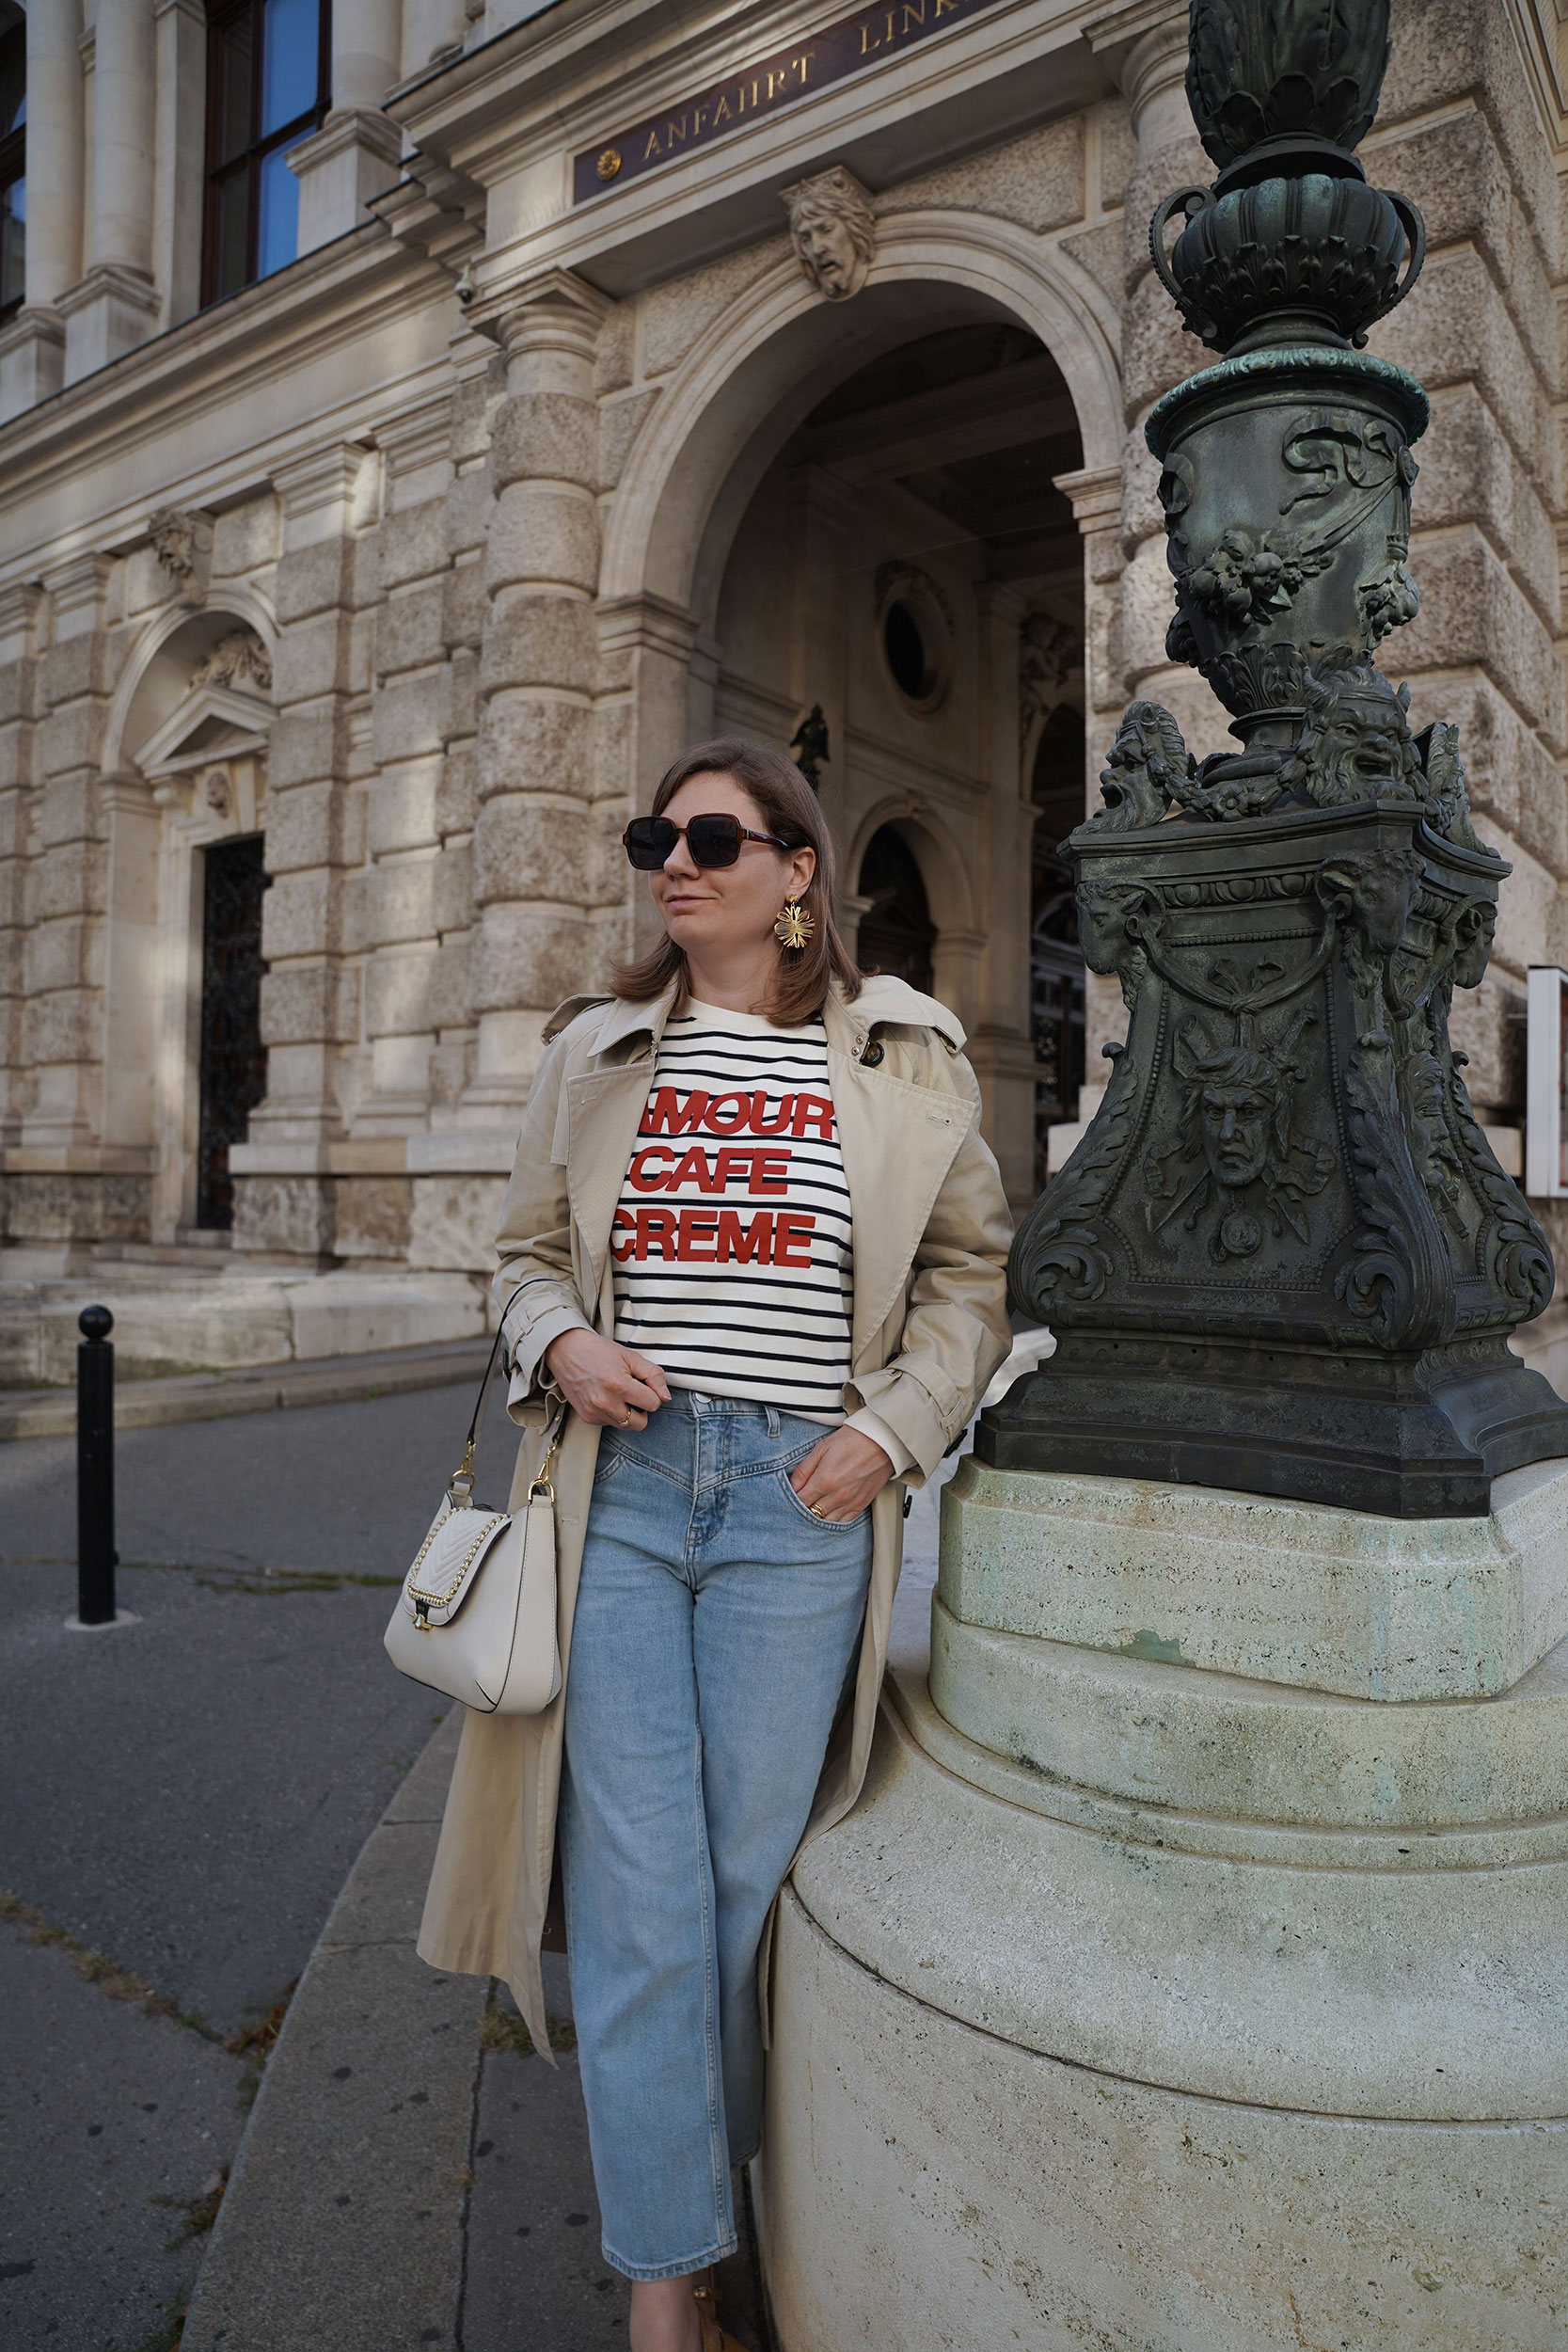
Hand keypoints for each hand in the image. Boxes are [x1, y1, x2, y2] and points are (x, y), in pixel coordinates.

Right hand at [544, 1329, 669, 1428]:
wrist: (565, 1350)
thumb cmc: (598, 1350)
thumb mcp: (630, 1356)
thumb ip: (653, 1375)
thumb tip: (666, 1397)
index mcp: (618, 1385)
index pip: (653, 1404)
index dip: (653, 1394)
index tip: (644, 1384)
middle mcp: (605, 1402)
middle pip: (641, 1423)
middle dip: (642, 1409)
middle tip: (634, 1392)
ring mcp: (594, 1412)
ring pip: (626, 1426)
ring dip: (628, 1413)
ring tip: (619, 1394)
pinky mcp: (586, 1417)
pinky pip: (610, 1424)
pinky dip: (613, 1414)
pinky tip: (606, 1397)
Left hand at [789, 1427, 893, 1522]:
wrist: (882, 1441)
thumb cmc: (852, 1441)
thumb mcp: (821, 1449)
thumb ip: (804, 1470)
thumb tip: (792, 1486)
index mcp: (824, 1480)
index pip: (800, 1501)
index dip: (793, 1499)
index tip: (793, 1494)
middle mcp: (837, 1495)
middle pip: (811, 1513)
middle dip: (803, 1508)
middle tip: (802, 1500)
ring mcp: (850, 1502)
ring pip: (826, 1521)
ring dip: (818, 1515)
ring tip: (815, 1505)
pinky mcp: (861, 1505)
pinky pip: (843, 1521)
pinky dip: (833, 1518)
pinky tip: (830, 1510)